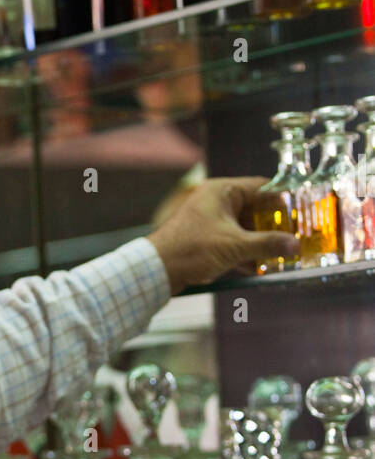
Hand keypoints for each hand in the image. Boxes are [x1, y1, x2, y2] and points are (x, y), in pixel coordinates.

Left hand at [148, 177, 298, 293]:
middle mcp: (216, 202)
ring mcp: (210, 221)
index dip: (283, 200)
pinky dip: (246, 254)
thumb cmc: (192, 249)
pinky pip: (233, 243)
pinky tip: (262, 268)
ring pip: (244, 229)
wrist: (156, 271)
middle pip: (255, 210)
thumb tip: (295, 244)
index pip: (262, 187)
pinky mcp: (206, 241)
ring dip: (261, 243)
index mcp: (223, 191)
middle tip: (296, 237)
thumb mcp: (235, 246)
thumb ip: (268, 244)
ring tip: (284, 255)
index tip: (302, 211)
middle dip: (274, 226)